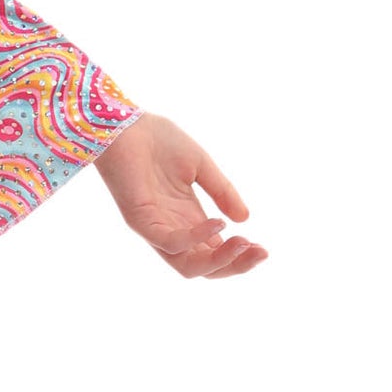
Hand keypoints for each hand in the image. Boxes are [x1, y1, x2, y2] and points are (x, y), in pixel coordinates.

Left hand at [91, 113, 267, 280]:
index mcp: (188, 219)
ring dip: (219, 260)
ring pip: (187, 265)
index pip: (215, 252)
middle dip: (235, 266)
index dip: (240, 256)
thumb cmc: (158, 142)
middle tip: (260, 252)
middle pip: (203, 267)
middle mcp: (173, 229)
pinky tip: (217, 224)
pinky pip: (169, 242)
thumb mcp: (201, 168)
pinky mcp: (140, 221)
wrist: (126, 124)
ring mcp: (155, 228)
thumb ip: (223, 192)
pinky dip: (195, 238)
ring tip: (244, 243)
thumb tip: (245, 219)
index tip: (264, 249)